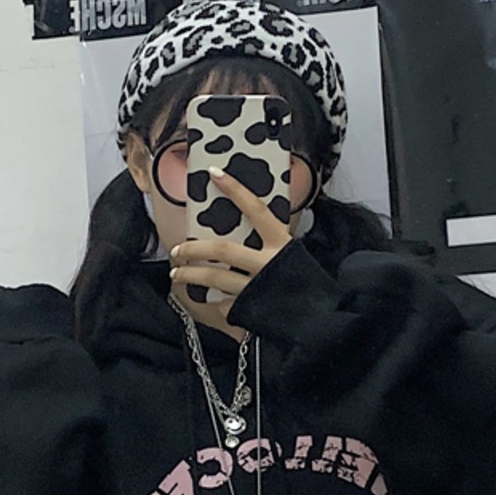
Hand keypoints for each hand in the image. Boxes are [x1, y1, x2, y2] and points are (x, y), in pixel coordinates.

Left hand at [169, 167, 292, 301]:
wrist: (319, 321)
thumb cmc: (305, 285)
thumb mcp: (293, 256)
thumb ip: (271, 245)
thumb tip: (246, 230)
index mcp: (281, 244)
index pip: (256, 210)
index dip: (236, 190)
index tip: (215, 173)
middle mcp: (267, 264)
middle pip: (222, 249)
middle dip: (194, 248)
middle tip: (177, 250)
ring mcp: (256, 288)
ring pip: (215, 278)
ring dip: (190, 276)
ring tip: (176, 274)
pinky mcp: (249, 310)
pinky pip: (225, 303)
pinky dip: (215, 301)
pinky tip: (207, 299)